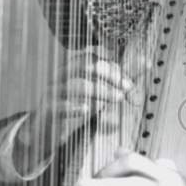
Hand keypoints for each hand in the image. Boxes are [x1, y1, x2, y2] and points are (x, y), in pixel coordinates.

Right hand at [14, 50, 135, 173]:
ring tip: (117, 98)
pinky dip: (73, 107)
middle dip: (109, 75)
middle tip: (126, 88)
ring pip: (77, 85)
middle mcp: (62, 77)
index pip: (90, 55)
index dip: (110, 61)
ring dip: (100, 90)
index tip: (125, 75)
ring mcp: (54, 93)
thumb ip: (115, 82)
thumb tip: (141, 70)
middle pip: (85, 66)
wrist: (43, 131)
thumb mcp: (94, 94)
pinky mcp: (48, 111)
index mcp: (71, 69)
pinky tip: (86, 110)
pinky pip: (60, 106)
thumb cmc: (72, 108)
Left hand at [77, 150, 185, 185]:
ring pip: (138, 185)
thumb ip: (142, 174)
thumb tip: (119, 150)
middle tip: (85, 183)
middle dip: (106, 172)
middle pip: (133, 164)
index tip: (96, 184)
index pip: (133, 159)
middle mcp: (171, 180)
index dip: (110, 169)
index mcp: (166, 171)